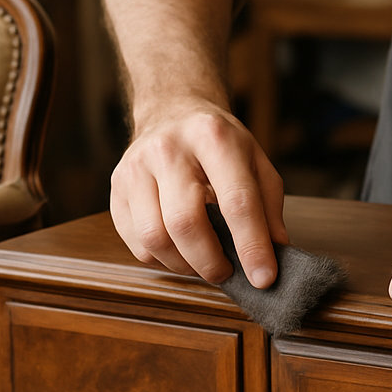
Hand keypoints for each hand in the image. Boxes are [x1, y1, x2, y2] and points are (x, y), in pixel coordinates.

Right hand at [110, 100, 286, 287]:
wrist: (172, 112)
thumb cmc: (219, 144)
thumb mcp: (256, 162)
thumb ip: (269, 207)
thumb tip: (276, 252)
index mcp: (213, 137)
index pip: (235, 201)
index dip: (251, 245)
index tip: (263, 278)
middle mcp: (168, 149)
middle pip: (185, 223)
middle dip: (211, 262)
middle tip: (227, 272)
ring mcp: (135, 168)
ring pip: (155, 238)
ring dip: (185, 265)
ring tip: (204, 263)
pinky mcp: (116, 189)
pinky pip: (136, 244)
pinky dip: (163, 259)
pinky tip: (180, 250)